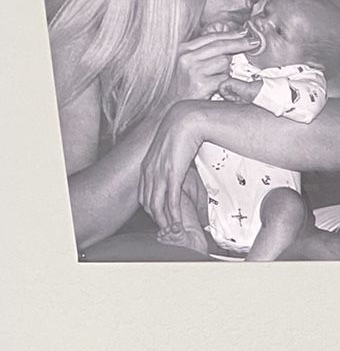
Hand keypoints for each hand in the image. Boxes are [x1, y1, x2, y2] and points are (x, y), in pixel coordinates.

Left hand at [139, 104, 206, 237]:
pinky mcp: (172, 174)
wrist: (185, 120)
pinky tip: (178, 221)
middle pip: (148, 202)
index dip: (150, 209)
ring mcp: (159, 173)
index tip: (159, 217)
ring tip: (172, 230)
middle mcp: (150, 171)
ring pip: (157, 204)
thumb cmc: (180, 132)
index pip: (143, 194)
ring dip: (165, 220)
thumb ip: (167, 160)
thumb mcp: (168, 149)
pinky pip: (170, 200)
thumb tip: (172, 166)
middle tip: (166, 229)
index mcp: (147, 165)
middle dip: (156, 219)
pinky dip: (174, 213)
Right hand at [170, 27, 256, 103]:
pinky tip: (220, 88)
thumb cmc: (184, 89)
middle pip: (220, 46)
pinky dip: (227, 83)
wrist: (170, 108)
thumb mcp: (189, 66)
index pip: (211, 37)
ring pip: (224, 62)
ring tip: (218, 80)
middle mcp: (187, 57)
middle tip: (254, 42)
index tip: (244, 33)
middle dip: (239, 43)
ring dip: (227, 71)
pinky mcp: (201, 84)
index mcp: (184, 49)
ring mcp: (193, 70)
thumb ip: (205, 54)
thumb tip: (229, 47)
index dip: (230, 34)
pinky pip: (224, 78)